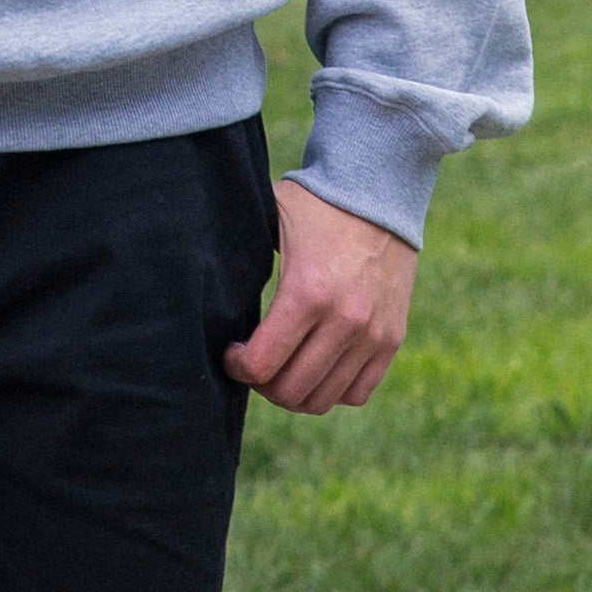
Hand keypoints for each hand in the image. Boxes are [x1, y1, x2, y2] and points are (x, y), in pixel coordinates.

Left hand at [223, 177, 416, 414]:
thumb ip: (240, 252)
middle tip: (252, 363)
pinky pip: (357, 392)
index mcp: (306, 291)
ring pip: (323, 399)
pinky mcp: (391, 339)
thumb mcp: (270, 218)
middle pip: (291, 391)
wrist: (379, 193)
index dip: (238, 367)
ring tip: (280, 367)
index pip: (262, 364)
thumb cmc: (315, 205)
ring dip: (294, 392)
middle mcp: (344, 320)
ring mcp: (372, 334)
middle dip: (262, 385)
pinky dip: (331, 390)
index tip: (231, 352)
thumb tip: (199, 277)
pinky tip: (313, 365)